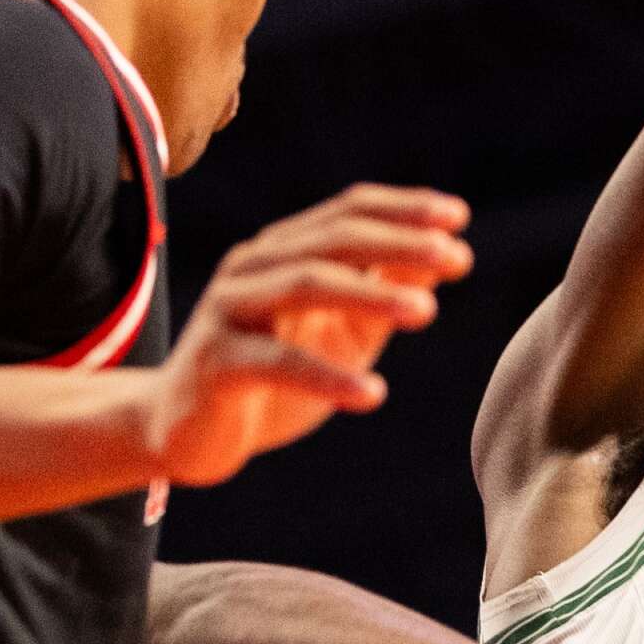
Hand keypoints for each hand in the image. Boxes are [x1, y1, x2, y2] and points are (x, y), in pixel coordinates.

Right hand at [135, 185, 473, 487]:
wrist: (185, 432)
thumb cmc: (273, 378)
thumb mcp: (341, 332)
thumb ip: (384, 293)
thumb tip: (444, 255)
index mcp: (283, 252)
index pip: (346, 213)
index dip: (402, 210)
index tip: (458, 218)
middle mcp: (253, 267)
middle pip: (331, 240)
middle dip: (397, 243)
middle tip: (454, 256)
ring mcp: (229, 310)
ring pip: (303, 284)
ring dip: (370, 293)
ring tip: (427, 312)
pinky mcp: (214, 362)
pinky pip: (275, 362)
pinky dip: (326, 376)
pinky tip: (373, 395)